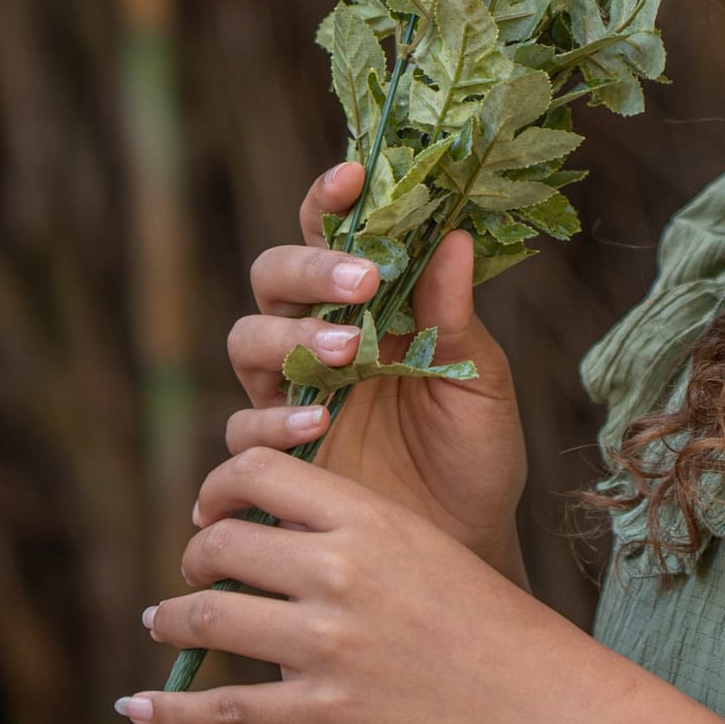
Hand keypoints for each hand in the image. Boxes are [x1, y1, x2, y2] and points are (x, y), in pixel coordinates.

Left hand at [118, 451, 590, 723]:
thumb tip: (263, 529)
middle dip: (194, 561)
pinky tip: (138, 705)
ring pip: (209, 620)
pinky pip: (223, 708)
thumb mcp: (422, 546)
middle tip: (194, 575)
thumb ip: (347, 531)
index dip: (216, 489)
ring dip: (170, 621)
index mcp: (368, 519)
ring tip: (161, 622)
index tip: (212, 513)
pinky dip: (168, 709)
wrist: (539, 704)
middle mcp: (339, 574)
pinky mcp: (323, 715)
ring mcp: (327, 647)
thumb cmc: (485, 621)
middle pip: (221, 545)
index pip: (254, 473)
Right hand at [226, 160, 528, 576]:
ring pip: (247, 338)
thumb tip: (457, 237)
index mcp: (370, 308)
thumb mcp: (479, 384)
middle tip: (361, 282)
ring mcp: (290, 395)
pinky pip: (244, 424)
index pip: (334, 236)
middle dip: (308, 270)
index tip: (351, 175)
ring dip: (290, 337)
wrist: (464, 548)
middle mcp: (318, 340)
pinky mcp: (275, 456)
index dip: (330, 201)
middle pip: (274, 278)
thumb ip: (455, 319)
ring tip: (346, 354)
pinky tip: (317, 424)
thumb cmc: (476, 457)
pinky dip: (273, 418)